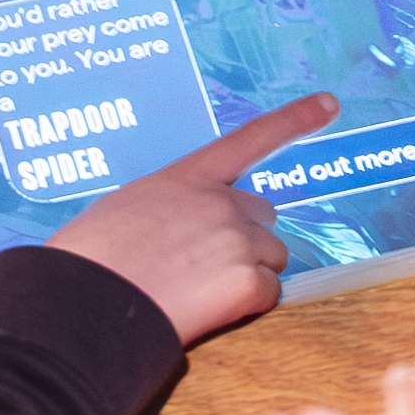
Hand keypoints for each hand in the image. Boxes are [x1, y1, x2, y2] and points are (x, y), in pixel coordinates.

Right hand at [42, 94, 332, 342]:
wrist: (84, 307)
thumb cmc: (89, 263)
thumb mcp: (123, 210)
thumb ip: (167, 208)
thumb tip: (176, 231)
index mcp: (186, 178)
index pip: (249, 140)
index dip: (294, 120)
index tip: (330, 104)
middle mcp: (220, 202)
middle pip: (264, 218)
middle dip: (245, 240)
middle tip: (202, 267)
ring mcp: (237, 241)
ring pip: (271, 259)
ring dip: (245, 275)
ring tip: (194, 292)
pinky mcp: (246, 283)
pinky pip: (267, 295)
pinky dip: (243, 307)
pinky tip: (202, 310)